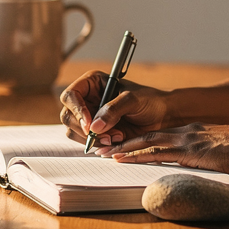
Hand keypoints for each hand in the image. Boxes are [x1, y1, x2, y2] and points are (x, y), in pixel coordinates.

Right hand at [59, 72, 177, 148]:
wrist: (161, 115)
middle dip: (85, 129)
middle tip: (106, 135)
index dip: (76, 110)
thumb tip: (94, 126)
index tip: (89, 124)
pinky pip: (85, 141)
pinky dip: (98, 144)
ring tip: (116, 137)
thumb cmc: (149, 100)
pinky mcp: (95, 131)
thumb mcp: (132, 100)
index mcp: (92, 83)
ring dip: (93, 139)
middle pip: (68, 116)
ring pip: (74, 131)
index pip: (71, 95)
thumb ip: (113, 110)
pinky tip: (116, 140)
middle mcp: (86, 99)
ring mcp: (89, 116)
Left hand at [106, 124, 228, 175]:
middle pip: (149, 135)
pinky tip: (124, 159)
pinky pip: (156, 153)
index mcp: (194, 132)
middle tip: (107, 147)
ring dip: (125, 148)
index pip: (162, 135)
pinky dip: (137, 156)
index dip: (142, 140)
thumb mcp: (223, 151)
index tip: (127, 145)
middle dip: (126, 141)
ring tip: (107, 154)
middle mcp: (186, 132)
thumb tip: (205, 166)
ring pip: (147, 142)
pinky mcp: (187, 151)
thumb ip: (209, 156)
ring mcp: (185, 140)